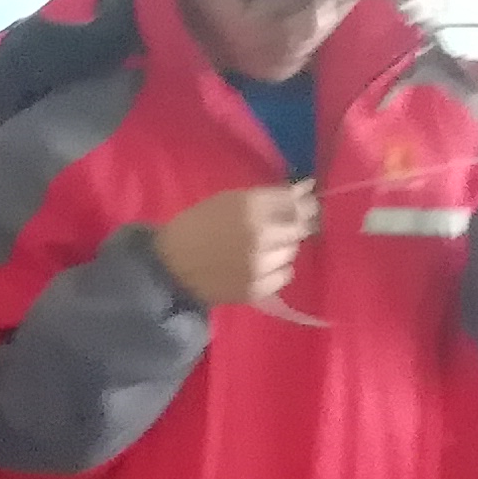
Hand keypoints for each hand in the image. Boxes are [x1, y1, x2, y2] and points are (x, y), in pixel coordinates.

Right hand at [154, 183, 319, 312]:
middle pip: (299, 228)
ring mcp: (259, 266)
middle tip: (283, 226)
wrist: (170, 267)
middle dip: (295, 224)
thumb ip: (269, 196)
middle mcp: (260, 236)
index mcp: (250, 208)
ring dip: (284, 247)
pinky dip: (278, 269)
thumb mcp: (229, 200)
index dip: (303, 202)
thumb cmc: (197, 226)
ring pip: (292, 252)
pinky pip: (284, 275)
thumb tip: (307, 189)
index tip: (303, 202)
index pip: (294, 202)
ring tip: (265, 246)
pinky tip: (261, 265)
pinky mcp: (256, 289)